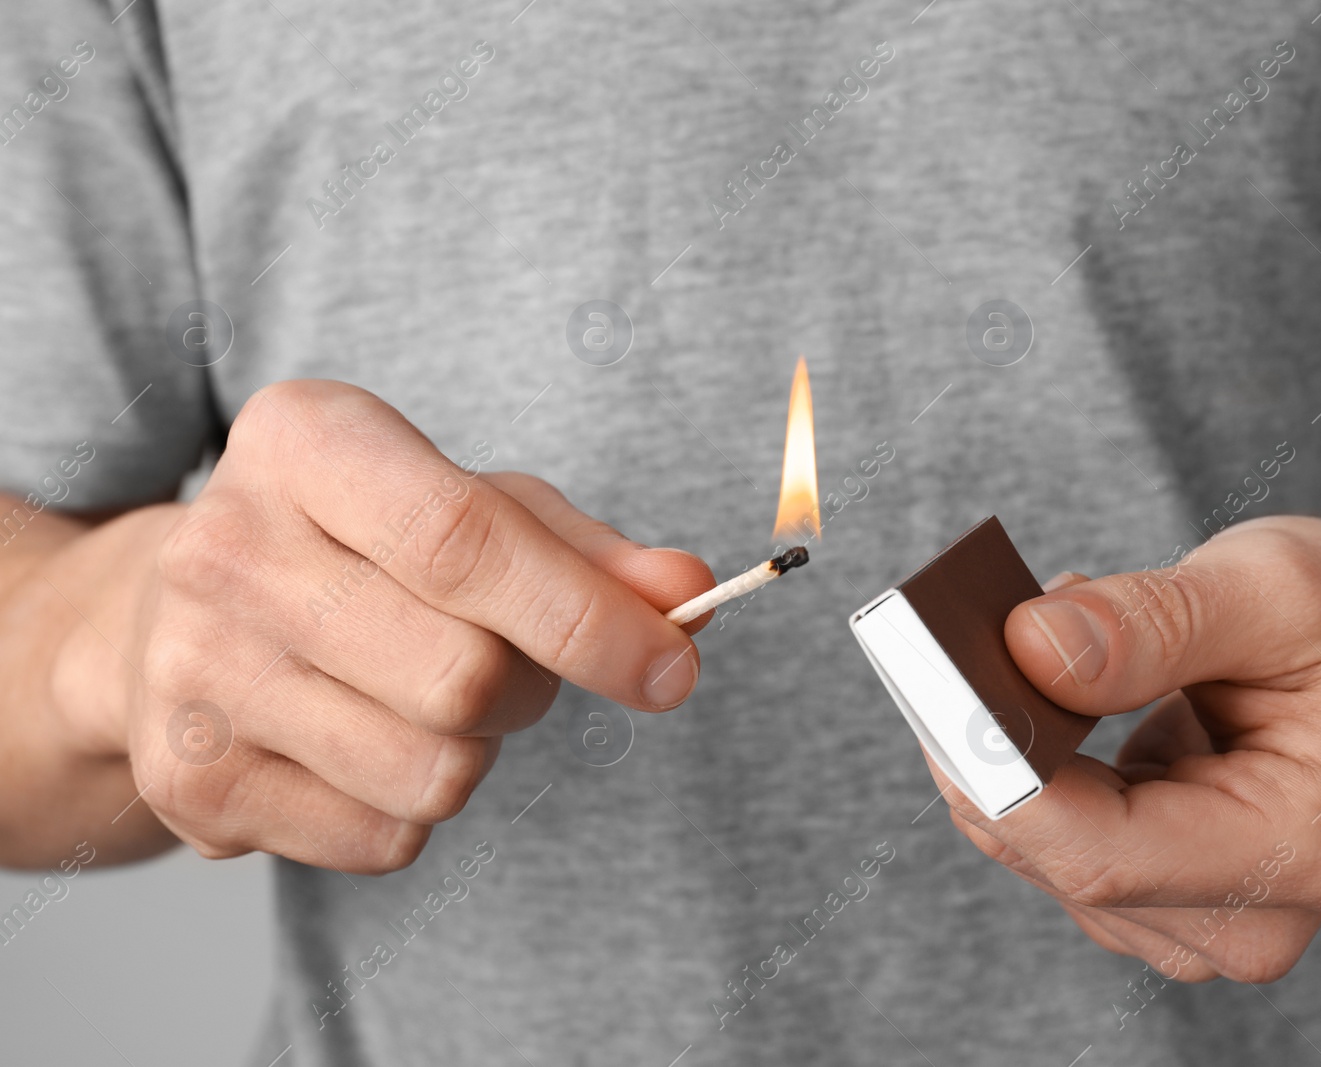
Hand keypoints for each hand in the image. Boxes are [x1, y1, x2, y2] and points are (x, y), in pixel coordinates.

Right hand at [103, 381, 711, 872]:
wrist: (172, 612)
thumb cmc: (360, 546)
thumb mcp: (470, 506)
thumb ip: (588, 552)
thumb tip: (688, 595)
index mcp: (304, 442)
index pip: (464, 542)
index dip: (587, 618)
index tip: (673, 667)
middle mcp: (225, 548)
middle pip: (462, 678)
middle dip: (530, 689)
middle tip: (506, 663)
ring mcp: (193, 670)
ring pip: (432, 775)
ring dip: (473, 754)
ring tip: (425, 698)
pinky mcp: (188, 782)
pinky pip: (383, 839)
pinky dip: (411, 809)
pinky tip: (361, 742)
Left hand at [930, 515, 1320, 982]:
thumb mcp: (1281, 586)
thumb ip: (1156, 622)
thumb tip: (1028, 646)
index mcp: (1306, 847)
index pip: (1104, 854)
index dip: (1001, 777)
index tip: (938, 687)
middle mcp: (1250, 917)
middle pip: (1057, 854)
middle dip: (983, 744)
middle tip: (946, 633)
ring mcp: (1196, 920)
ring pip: (1036, 847)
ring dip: (998, 744)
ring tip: (1021, 638)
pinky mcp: (1152, 896)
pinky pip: (1047, 834)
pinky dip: (1021, 758)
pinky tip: (1043, 686)